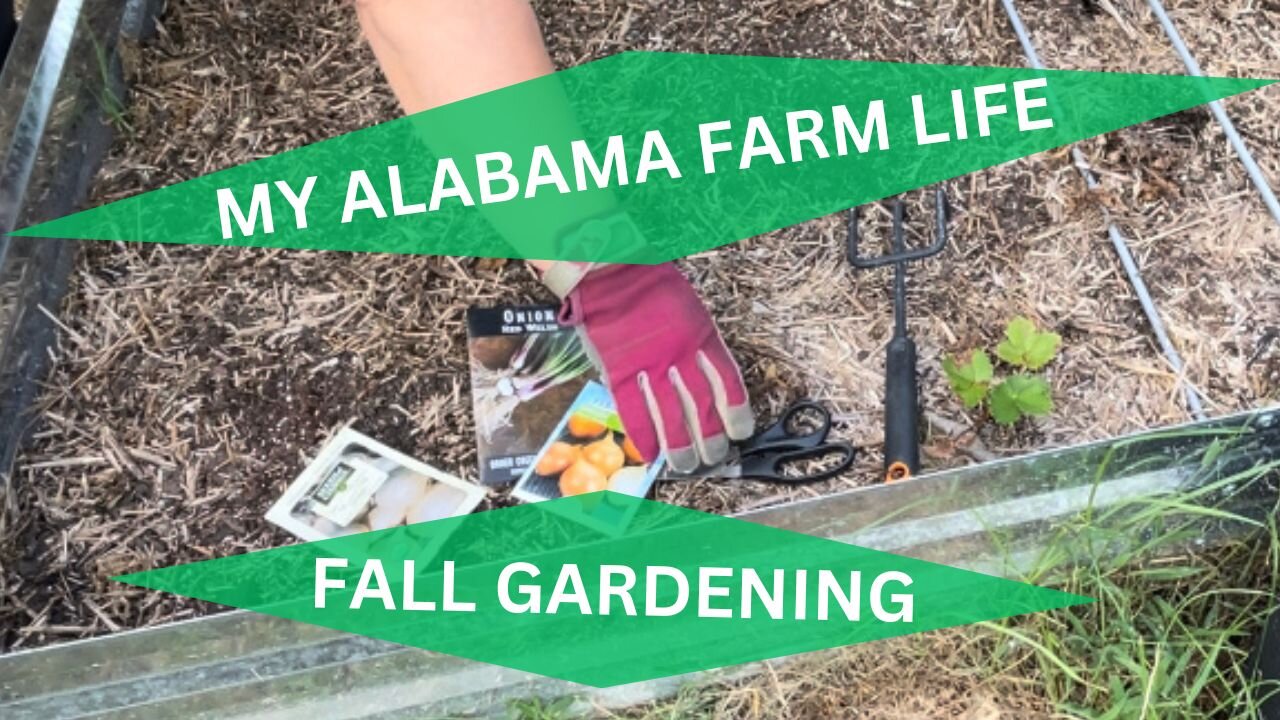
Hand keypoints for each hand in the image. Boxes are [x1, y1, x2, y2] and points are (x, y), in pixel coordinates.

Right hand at [557, 263, 753, 471]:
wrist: (613, 273)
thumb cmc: (653, 288)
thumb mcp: (691, 312)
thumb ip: (699, 347)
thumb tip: (707, 381)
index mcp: (703, 338)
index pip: (728, 385)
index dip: (736, 414)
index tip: (740, 432)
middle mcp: (680, 357)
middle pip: (702, 409)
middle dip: (711, 440)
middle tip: (714, 457)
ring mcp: (649, 367)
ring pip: (671, 418)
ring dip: (681, 447)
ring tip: (686, 465)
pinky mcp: (620, 372)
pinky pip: (633, 412)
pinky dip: (643, 436)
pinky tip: (650, 454)